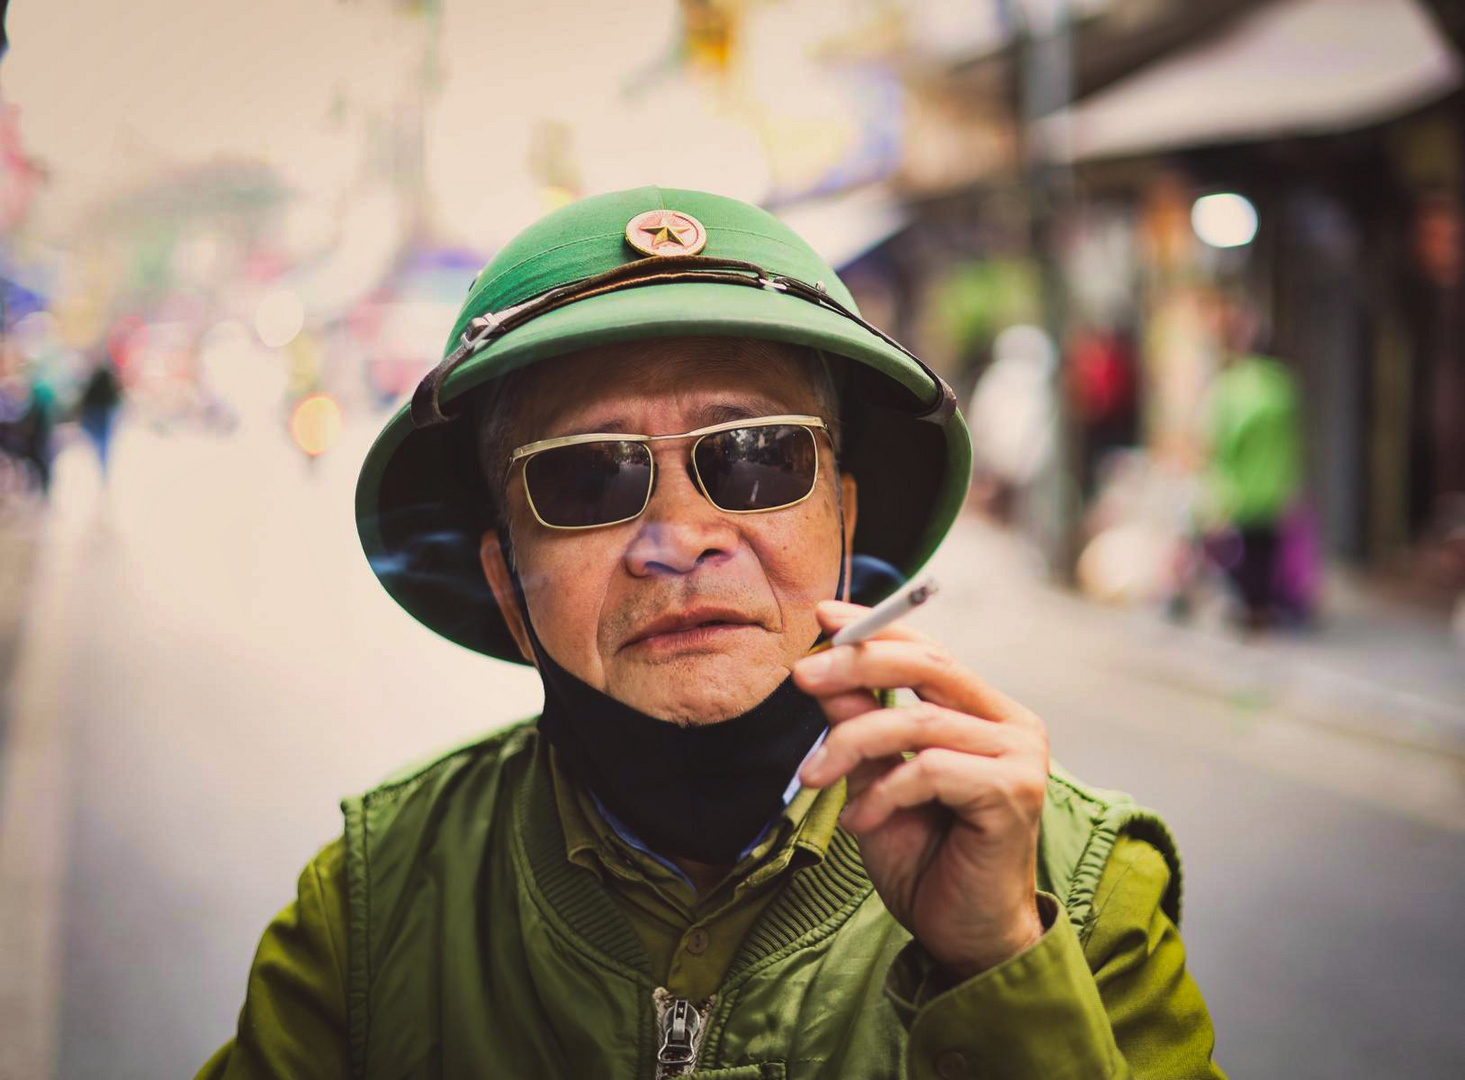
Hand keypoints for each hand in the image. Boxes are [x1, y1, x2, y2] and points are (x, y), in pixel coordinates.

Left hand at [793, 600, 1049, 979]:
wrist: (966, 936)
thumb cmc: (926, 858)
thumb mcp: (876, 779)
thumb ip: (860, 722)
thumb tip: (822, 669)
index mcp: (984, 711)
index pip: (928, 650)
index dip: (875, 627)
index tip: (822, 616)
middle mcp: (1011, 723)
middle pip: (930, 665)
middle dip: (856, 662)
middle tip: (801, 676)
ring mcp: (1020, 756)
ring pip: (918, 721)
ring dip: (850, 745)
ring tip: (813, 779)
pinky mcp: (1014, 792)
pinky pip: (930, 769)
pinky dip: (882, 792)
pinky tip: (860, 821)